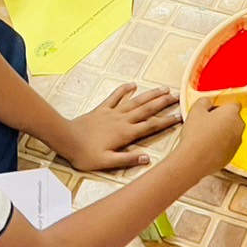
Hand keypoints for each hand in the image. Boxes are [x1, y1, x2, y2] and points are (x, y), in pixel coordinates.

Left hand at [57, 85, 182, 170]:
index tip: (180, 116)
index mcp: (125, 134)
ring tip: (164, 89)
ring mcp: (112, 112)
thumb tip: (147, 159)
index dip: (166, 121)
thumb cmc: (85, 154)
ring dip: (150, 94)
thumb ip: (127, 160)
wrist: (66, 139)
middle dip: (163, 102)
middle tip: (178, 96)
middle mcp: (122, 120)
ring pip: (135, 101)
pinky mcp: (102, 109)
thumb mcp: (106, 162)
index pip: (151, 126)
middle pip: (147, 109)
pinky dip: (124, 89)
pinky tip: (133, 84)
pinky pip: (115, 96)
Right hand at [174, 97, 244, 173]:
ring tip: (205, 136)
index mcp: (232, 113)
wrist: (194, 160)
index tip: (212, 110)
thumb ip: (205, 101)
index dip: (222, 106)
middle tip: (207, 123)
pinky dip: (221, 145)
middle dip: (222, 119)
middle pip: (233, 119)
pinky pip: (228, 146)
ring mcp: (237, 142)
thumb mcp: (196, 110)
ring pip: (231, 133)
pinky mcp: (232, 155)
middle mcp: (239, 127)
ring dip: (222, 132)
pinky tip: (207, 147)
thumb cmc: (196, 135)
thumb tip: (208, 102)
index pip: (234, 104)